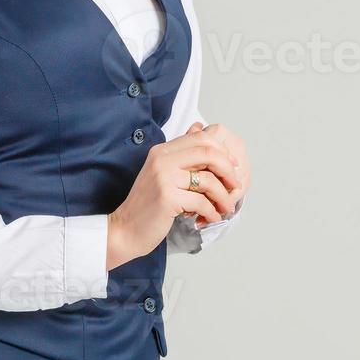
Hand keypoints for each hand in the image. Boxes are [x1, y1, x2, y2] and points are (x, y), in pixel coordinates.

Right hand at [106, 129, 242, 269]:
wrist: (125, 229)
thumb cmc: (147, 205)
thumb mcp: (163, 174)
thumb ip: (182, 156)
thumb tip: (201, 131)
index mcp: (162, 150)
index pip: (201, 138)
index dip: (222, 152)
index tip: (231, 167)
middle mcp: (161, 159)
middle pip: (208, 153)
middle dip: (228, 170)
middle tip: (234, 186)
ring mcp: (163, 178)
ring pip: (207, 180)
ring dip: (223, 196)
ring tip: (225, 208)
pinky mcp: (166, 198)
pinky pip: (201, 201)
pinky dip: (212, 211)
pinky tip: (211, 218)